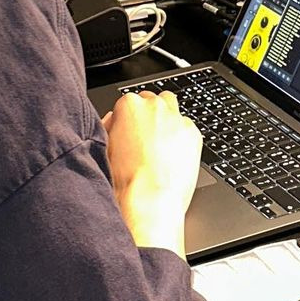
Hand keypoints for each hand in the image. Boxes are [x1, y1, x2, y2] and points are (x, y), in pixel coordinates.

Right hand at [100, 90, 201, 257]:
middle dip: (150, 115)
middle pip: (153, 101)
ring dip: (167, 120)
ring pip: (172, 109)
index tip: (129, 130)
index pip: (130, 102)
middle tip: (146, 137)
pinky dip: (182, 137)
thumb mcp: (105, 147)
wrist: (149, 199)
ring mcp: (176, 118)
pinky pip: (187, 128)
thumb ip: (112, 128)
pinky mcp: (193, 133)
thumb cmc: (124, 179)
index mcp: (129, 105)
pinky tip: (174, 155)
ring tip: (161, 144)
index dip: (129, 119)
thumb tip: (116, 123)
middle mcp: (154, 106)